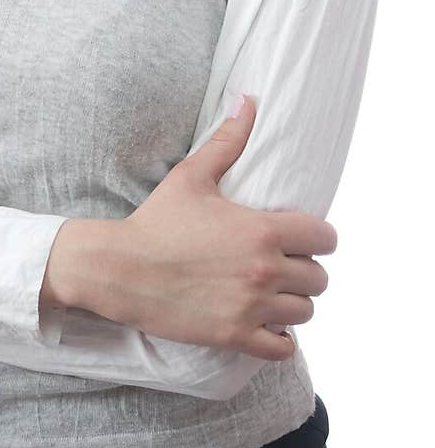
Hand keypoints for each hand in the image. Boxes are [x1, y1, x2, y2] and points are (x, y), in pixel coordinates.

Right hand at [84, 96, 334, 361]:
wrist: (121, 268)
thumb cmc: (156, 220)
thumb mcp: (192, 176)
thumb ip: (227, 141)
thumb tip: (246, 100)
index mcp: (263, 230)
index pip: (326, 238)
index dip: (317, 237)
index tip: (301, 238)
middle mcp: (264, 270)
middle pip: (319, 278)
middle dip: (304, 270)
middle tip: (282, 266)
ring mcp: (252, 307)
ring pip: (305, 312)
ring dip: (293, 303)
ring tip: (273, 294)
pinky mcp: (236, 336)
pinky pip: (283, 347)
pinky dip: (280, 338)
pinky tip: (266, 324)